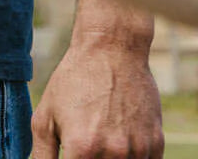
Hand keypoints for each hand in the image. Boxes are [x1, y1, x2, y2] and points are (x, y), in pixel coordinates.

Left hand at [31, 0, 164, 158]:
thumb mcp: (45, 115)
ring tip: (103, 134)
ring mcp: (137, 150)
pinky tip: (119, 138)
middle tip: (87, 142)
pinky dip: (130, 158)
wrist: (112, 49)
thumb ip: (41, 155)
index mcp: (81, 148)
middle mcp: (112, 153)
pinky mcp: (156, 145)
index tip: (71, 153)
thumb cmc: (74, 80)